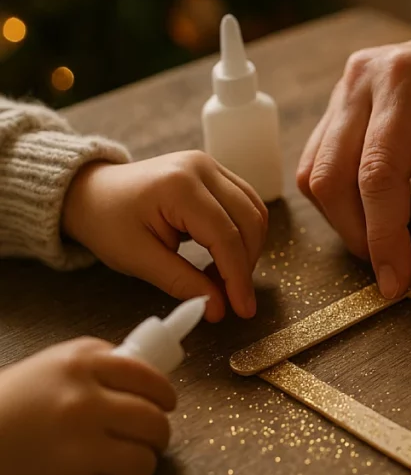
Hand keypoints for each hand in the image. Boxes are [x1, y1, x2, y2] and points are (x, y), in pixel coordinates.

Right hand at [0, 338, 175, 474]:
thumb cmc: (2, 410)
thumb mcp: (46, 369)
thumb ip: (97, 367)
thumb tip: (150, 378)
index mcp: (79, 366)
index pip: (151, 379)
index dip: (163, 396)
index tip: (164, 405)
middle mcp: (85, 406)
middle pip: (156, 424)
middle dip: (153, 435)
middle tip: (138, 441)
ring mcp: (81, 454)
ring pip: (145, 464)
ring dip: (134, 467)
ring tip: (107, 466)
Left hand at [63, 150, 268, 321]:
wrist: (90, 193)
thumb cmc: (107, 223)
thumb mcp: (139, 259)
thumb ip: (182, 282)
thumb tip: (219, 309)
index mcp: (179, 187)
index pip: (224, 236)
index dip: (238, 277)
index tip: (243, 309)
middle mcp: (202, 168)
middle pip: (249, 221)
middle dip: (246, 264)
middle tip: (232, 297)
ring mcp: (211, 166)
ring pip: (255, 212)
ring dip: (249, 249)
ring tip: (224, 277)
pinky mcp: (215, 172)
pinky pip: (247, 204)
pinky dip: (244, 234)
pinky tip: (225, 255)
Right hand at [298, 0, 410, 297]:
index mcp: (404, 82)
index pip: (377, 174)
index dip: (383, 236)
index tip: (397, 281)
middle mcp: (359, 83)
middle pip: (332, 179)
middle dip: (359, 236)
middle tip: (396, 269)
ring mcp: (340, 92)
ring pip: (315, 176)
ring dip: (345, 223)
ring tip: (388, 242)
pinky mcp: (334, 108)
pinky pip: (317, 165)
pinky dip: (340, 202)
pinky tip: (374, 214)